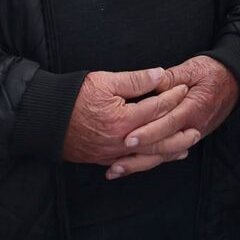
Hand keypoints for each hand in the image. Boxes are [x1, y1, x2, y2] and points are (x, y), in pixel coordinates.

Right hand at [59, 67, 190, 170]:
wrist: (43, 118)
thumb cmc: (72, 96)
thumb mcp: (104, 80)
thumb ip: (135, 80)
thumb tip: (160, 75)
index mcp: (122, 119)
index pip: (157, 108)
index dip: (173, 96)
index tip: (184, 88)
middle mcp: (120, 141)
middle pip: (159, 139)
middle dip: (179, 132)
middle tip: (197, 127)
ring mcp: (111, 154)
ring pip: (148, 156)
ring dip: (169, 151)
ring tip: (186, 146)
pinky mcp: (103, 159)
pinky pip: (131, 164)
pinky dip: (147, 161)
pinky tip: (157, 158)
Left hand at [104, 55, 239, 177]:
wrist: (234, 81)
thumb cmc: (212, 72)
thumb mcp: (192, 68)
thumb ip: (170, 78)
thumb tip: (151, 84)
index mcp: (194, 107)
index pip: (169, 123)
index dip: (148, 132)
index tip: (128, 138)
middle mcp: (195, 126)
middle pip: (165, 146)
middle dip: (140, 155)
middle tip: (115, 161)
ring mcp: (194, 134)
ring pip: (166, 155)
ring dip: (141, 163)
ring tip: (117, 169)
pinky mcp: (189, 137)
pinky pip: (169, 153)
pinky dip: (151, 161)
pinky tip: (133, 166)